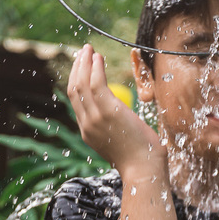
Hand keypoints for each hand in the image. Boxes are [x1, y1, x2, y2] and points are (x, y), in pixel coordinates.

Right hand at [68, 44, 162, 175]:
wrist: (144, 170)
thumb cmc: (140, 158)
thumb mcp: (120, 141)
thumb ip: (114, 128)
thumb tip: (119, 119)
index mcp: (88, 132)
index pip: (76, 101)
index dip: (76, 80)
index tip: (82, 66)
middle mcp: (87, 124)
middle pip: (74, 89)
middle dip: (77, 67)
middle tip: (83, 52)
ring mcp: (96, 118)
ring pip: (82, 84)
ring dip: (85, 63)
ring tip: (90, 49)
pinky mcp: (109, 111)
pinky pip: (96, 83)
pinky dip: (96, 68)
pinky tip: (99, 58)